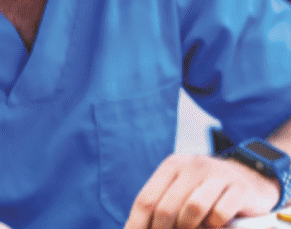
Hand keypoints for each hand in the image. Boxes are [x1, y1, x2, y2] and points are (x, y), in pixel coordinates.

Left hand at [124, 153, 280, 228]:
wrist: (249, 177)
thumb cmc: (207, 190)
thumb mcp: (182, 189)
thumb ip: (163, 204)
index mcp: (171, 166)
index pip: (146, 199)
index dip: (137, 225)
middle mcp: (191, 165)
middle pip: (166, 207)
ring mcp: (216, 174)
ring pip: (192, 208)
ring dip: (189, 228)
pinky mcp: (239, 188)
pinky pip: (220, 212)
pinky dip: (214, 225)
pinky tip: (214, 226)